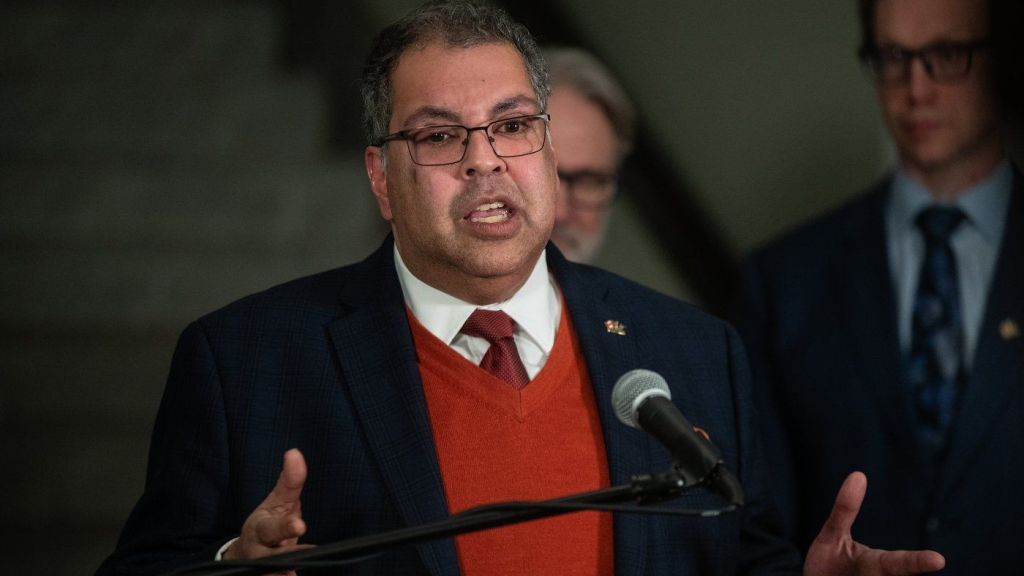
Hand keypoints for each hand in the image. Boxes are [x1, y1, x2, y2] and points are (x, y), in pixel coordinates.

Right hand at [223, 449, 314, 574]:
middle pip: (272, 559)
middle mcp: (261, 553)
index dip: (286, 527)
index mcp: (262, 530)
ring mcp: (265, 570)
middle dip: (284, 559)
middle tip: (299, 560)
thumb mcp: (278, 502)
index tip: (300, 524)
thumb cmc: (268, 524)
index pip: (273, 528)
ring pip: (277, 575)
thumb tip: (295, 453)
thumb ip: (290, 482)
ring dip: (285, 574)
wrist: (248, 554)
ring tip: (293, 573)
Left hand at [804, 472, 944, 575]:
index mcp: (875, 565)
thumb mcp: (832, 534)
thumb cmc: (829, 561)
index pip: (899, 563)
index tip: (939, 559)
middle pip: (892, 572)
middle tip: (935, 563)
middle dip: (908, 568)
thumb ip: (845, 510)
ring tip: (844, 574)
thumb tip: (858, 475)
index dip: (917, 561)